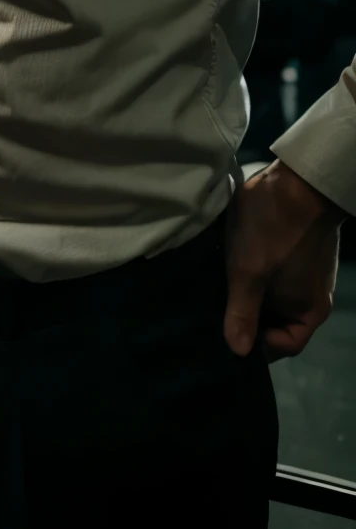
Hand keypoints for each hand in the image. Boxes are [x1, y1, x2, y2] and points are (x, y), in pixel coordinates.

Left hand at [224, 159, 344, 359]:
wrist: (299, 177)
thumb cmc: (274, 228)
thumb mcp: (249, 272)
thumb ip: (242, 312)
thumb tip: (238, 351)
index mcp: (307, 311)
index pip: (284, 346)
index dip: (258, 345)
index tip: (230, 330)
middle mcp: (311, 296)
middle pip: (278, 321)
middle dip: (250, 316)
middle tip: (218, 306)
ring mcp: (306, 272)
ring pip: (274, 295)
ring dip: (251, 291)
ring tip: (221, 283)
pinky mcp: (298, 251)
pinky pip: (276, 273)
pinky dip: (257, 272)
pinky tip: (232, 261)